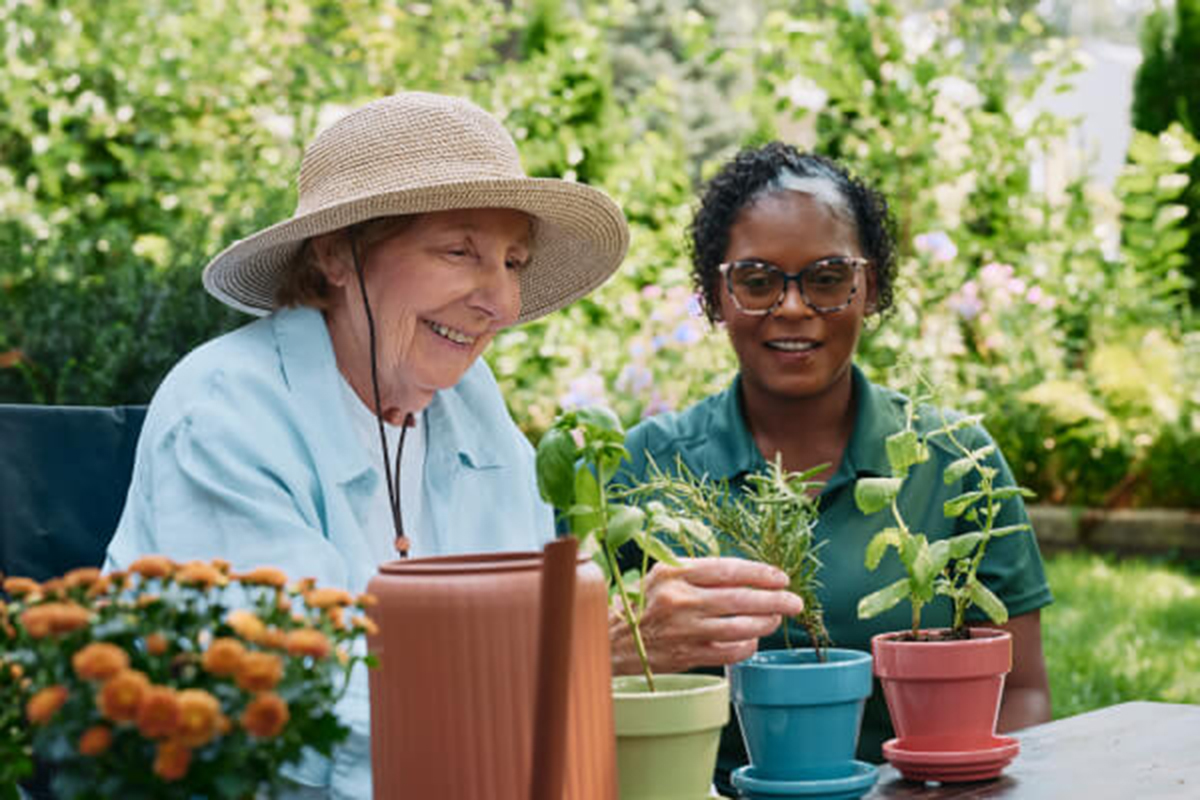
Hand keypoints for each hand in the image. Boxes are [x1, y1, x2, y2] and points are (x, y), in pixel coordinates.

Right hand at [609, 557, 803, 675]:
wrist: (617, 638)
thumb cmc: (646, 601)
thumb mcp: (665, 573)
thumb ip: (700, 569)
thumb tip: (748, 573)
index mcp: (674, 573)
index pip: (727, 569)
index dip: (759, 573)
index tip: (780, 577)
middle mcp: (679, 600)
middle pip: (739, 599)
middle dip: (774, 600)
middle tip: (794, 601)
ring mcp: (684, 630)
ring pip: (739, 628)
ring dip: (765, 623)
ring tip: (777, 618)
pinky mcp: (687, 656)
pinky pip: (729, 652)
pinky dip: (747, 646)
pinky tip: (753, 639)